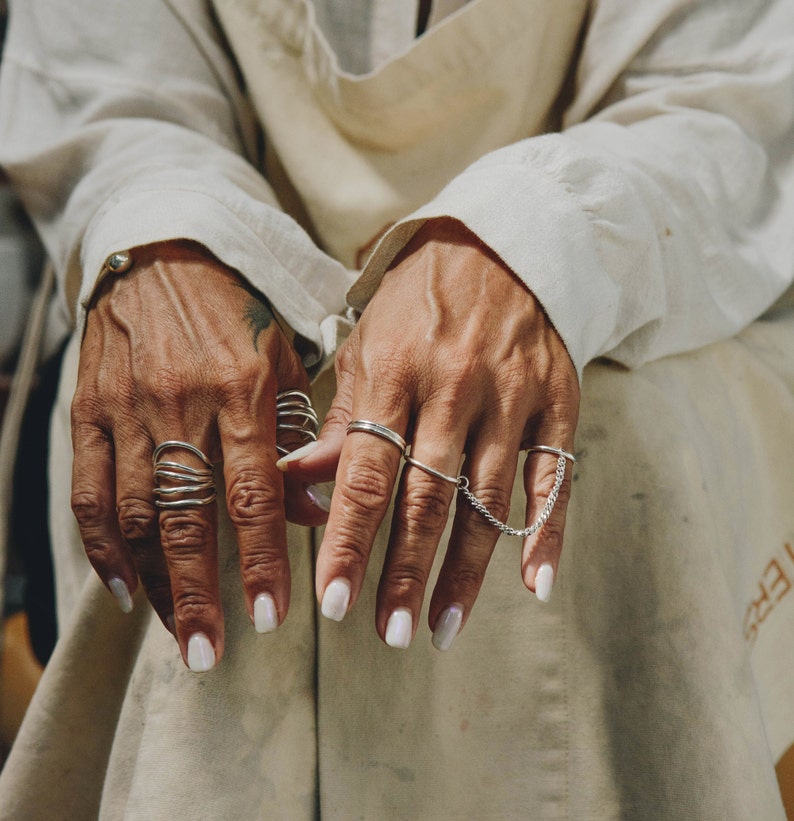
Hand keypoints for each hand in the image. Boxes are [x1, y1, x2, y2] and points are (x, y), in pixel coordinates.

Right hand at [71, 241, 326, 670]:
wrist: (161, 252)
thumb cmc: (238, 310)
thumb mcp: (285, 359)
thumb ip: (302, 434)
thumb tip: (317, 513)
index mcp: (240, 390)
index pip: (253, 495)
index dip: (261, 561)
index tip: (271, 617)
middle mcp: (180, 404)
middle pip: (186, 519)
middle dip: (197, 595)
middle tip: (208, 655)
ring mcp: (125, 410)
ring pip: (134, 514)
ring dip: (152, 582)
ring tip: (172, 631)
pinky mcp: (87, 411)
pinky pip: (86, 490)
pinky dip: (101, 546)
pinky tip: (119, 588)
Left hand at [280, 219, 579, 649]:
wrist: (503, 243)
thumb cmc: (418, 302)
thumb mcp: (367, 345)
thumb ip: (340, 420)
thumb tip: (293, 486)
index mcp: (396, 372)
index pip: (367, 472)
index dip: (348, 540)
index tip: (332, 602)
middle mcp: (455, 388)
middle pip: (427, 497)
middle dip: (405, 570)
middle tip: (389, 633)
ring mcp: (512, 398)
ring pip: (488, 499)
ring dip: (466, 569)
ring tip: (441, 626)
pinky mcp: (558, 403)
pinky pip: (555, 478)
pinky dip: (547, 532)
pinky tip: (535, 584)